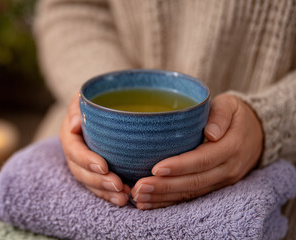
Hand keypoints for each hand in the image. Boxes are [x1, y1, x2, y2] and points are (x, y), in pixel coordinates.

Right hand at [60, 93, 130, 205]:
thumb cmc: (98, 98)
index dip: (87, 160)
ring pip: (90, 183)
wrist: (109, 106)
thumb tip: (73, 126)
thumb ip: (78, 108)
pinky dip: (109, 195)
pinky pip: (98, 188)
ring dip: (105, 192)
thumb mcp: (86, 97)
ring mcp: (84, 165)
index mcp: (70, 135)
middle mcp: (74, 153)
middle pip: (81, 172)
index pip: (74, 150)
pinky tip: (123, 199)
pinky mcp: (95, 173)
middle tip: (119, 186)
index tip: (103, 167)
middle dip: (99, 182)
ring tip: (124, 197)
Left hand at [131, 94, 263, 209]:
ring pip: (191, 194)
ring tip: (139, 197)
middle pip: (194, 182)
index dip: (179, 166)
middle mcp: (227, 169)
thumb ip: (219, 115)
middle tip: (139, 187)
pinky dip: (169, 202)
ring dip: (163, 198)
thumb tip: (210, 132)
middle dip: (165, 187)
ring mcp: (221, 181)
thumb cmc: (235, 115)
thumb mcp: (230, 106)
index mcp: (231, 147)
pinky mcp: (214, 186)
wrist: (257, 133)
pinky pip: (191, 197)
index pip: (203, 160)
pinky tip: (150, 203)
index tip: (156, 169)